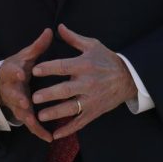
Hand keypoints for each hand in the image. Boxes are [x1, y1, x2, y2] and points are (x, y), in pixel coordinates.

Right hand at [0, 28, 53, 142]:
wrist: (2, 83)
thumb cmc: (17, 67)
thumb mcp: (25, 56)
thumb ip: (38, 46)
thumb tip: (50, 30)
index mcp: (12, 72)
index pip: (12, 71)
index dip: (16, 73)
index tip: (22, 73)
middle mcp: (11, 89)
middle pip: (13, 95)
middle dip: (18, 99)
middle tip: (25, 103)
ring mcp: (15, 103)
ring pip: (20, 113)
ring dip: (28, 119)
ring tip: (38, 126)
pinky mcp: (22, 114)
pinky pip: (30, 124)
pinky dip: (38, 131)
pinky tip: (49, 138)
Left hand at [31, 24, 136, 138]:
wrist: (129, 77)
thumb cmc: (107, 59)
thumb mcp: (92, 45)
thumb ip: (73, 38)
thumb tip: (59, 27)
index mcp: (84, 65)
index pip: (63, 67)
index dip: (48, 68)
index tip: (34, 70)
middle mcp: (87, 83)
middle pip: (65, 90)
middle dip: (49, 94)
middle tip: (34, 97)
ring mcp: (91, 99)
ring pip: (71, 108)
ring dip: (55, 113)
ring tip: (40, 116)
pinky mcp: (94, 111)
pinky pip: (80, 122)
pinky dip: (68, 129)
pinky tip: (56, 134)